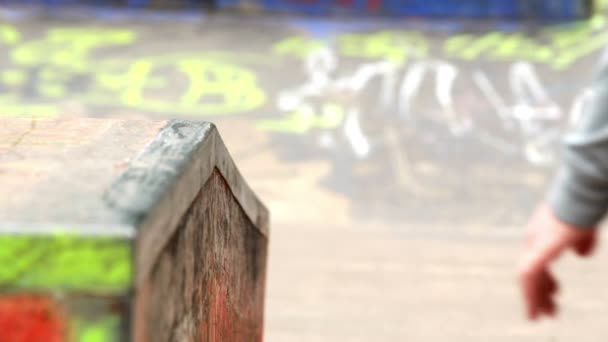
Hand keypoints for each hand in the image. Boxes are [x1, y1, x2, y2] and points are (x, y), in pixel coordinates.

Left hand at [518, 204, 597, 319]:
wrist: (581, 194)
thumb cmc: (583, 208)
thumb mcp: (583, 229)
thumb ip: (581, 241)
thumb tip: (581, 253)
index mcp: (541, 235)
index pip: (536, 262)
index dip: (545, 280)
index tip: (554, 295)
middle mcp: (533, 239)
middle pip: (530, 271)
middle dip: (539, 292)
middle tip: (548, 312)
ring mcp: (534, 243)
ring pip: (527, 277)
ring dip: (533, 297)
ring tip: (539, 315)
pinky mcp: (539, 249)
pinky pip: (529, 275)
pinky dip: (529, 293)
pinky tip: (533, 307)